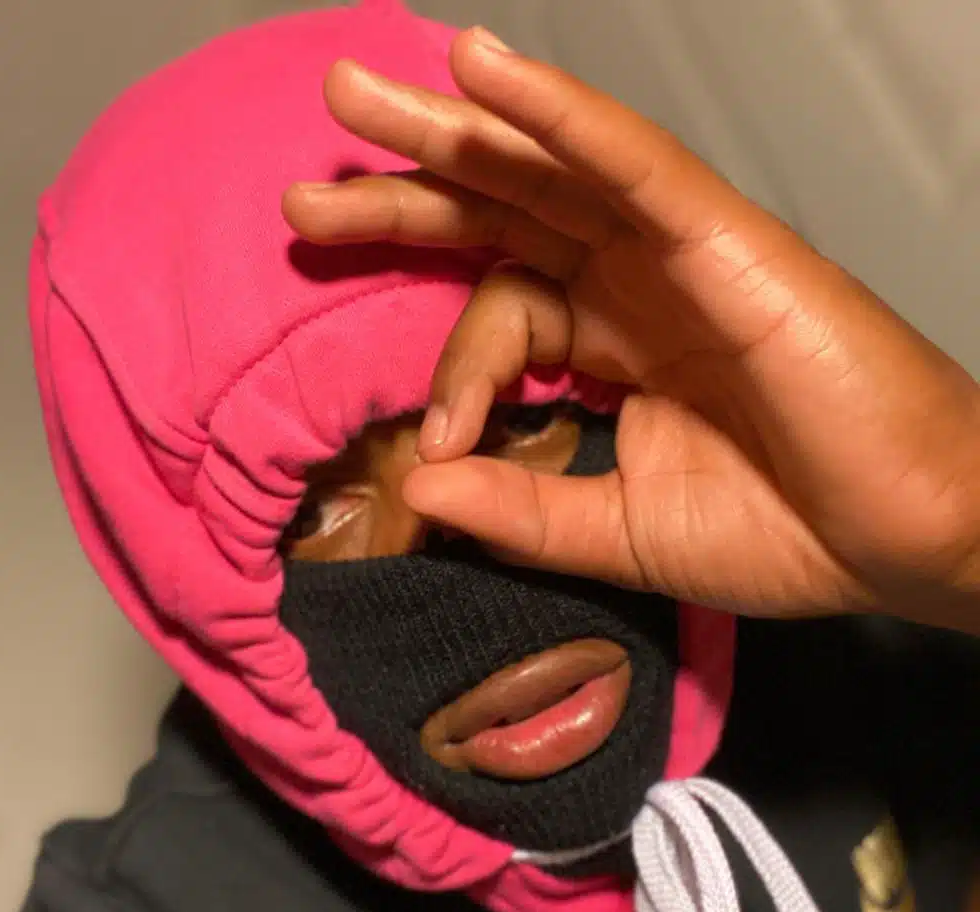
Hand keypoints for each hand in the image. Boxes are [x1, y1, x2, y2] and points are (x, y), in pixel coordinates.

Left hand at [283, 28, 979, 629]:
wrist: (904, 537)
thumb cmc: (785, 529)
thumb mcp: (621, 530)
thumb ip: (524, 509)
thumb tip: (424, 491)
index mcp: (614, 347)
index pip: (501, 317)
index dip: (451, 374)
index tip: (429, 451)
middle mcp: (637, 285)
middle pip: (503, 218)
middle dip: (407, 196)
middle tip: (308, 192)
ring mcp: (679, 253)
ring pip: (551, 169)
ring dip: (455, 128)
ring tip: (357, 95)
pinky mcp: (726, 239)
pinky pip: (629, 163)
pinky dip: (558, 117)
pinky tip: (479, 73)